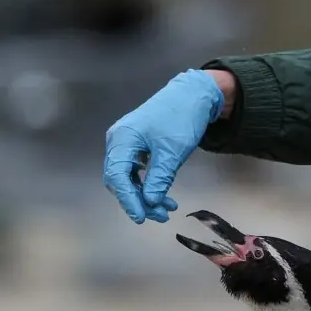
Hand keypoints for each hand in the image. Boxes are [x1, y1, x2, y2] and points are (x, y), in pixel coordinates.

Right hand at [103, 69, 224, 222]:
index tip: (141, 217)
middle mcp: (119, 141)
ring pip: (129, 178)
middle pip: (120, 179)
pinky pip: (138, 170)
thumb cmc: (181, 117)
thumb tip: (150, 202)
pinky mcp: (138, 145)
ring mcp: (127, 142)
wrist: (194, 94)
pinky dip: (150, 184)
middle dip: (138, 200)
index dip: (128, 199)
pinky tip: (164, 196)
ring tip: (166, 210)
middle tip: (159, 216)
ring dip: (145, 195)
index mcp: (122, 139)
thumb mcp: (172, 151)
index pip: (117, 176)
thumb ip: (159, 177)